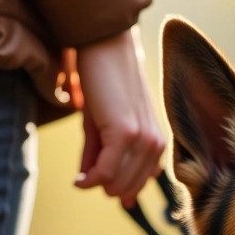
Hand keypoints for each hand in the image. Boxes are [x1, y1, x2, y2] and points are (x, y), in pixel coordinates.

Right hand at [69, 26, 165, 206]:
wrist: (103, 45)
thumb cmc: (102, 81)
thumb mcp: (100, 125)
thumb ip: (99, 155)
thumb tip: (89, 183)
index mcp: (155, 140)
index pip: (141, 181)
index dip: (119, 189)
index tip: (96, 187)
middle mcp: (155, 142)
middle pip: (129, 186)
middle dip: (105, 187)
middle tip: (84, 178)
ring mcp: (143, 138)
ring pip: (119, 182)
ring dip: (97, 185)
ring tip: (80, 178)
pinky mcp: (125, 132)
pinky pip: (107, 171)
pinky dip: (91, 180)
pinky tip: (78, 180)